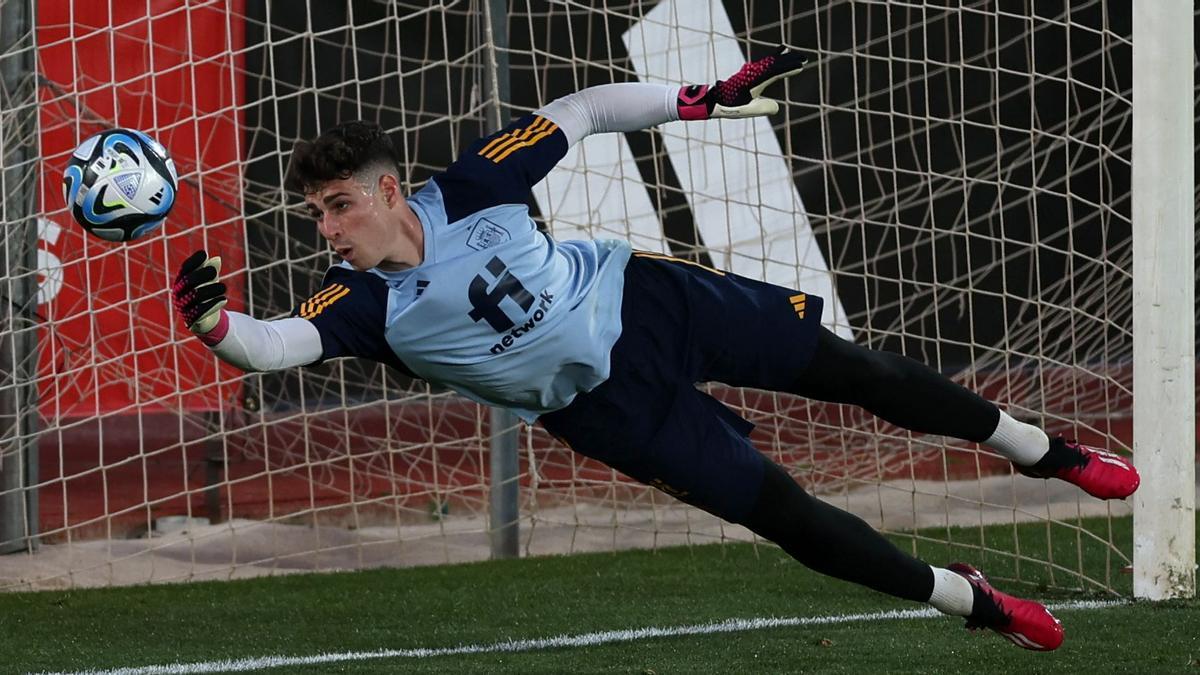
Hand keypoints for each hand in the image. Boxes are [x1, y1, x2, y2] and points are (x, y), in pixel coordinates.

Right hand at [172, 250, 227, 335]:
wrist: (207, 320)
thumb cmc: (207, 295)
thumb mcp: (210, 282)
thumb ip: (212, 271)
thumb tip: (217, 259)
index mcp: (181, 282)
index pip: (184, 269)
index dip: (193, 261)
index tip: (203, 254)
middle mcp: (178, 294)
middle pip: (188, 280)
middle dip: (202, 274)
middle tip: (215, 272)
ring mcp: (183, 307)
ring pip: (196, 295)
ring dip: (211, 289)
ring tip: (224, 288)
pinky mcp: (191, 320)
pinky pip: (200, 311)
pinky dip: (213, 304)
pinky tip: (224, 300)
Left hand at [677, 47, 809, 119]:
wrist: (711, 101)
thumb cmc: (728, 106)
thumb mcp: (747, 110)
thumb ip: (762, 108)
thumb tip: (776, 107)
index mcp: (755, 81)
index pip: (776, 71)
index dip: (789, 68)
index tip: (801, 66)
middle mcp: (753, 74)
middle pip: (774, 63)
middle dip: (789, 60)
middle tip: (804, 58)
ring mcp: (749, 73)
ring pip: (768, 62)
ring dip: (781, 59)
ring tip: (791, 53)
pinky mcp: (747, 75)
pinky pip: (763, 65)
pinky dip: (772, 61)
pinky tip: (774, 59)